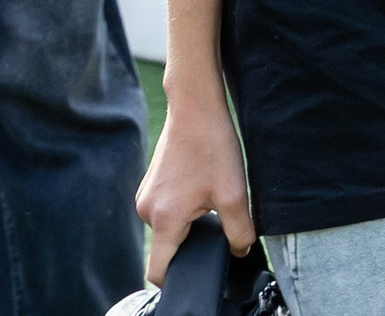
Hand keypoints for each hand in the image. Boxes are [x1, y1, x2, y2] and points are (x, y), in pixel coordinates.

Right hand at [136, 76, 253, 282]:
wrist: (195, 106)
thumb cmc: (212, 146)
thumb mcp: (235, 195)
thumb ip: (240, 233)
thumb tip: (239, 250)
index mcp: (164, 219)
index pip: (158, 271)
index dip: (179, 278)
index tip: (200, 269)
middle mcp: (146, 210)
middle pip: (166, 249)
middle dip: (191, 245)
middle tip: (216, 222)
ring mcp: (145, 195)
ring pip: (167, 228)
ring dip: (188, 223)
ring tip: (209, 200)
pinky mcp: (150, 184)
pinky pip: (165, 210)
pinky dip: (182, 208)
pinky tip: (200, 188)